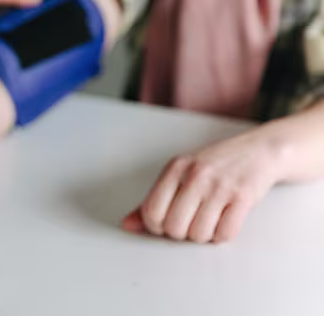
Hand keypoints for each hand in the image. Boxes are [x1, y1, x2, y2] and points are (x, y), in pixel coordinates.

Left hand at [121, 126, 287, 242]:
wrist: (258, 151)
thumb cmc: (214, 166)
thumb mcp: (179, 174)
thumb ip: (152, 200)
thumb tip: (127, 225)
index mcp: (175, 168)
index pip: (151, 211)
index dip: (156, 226)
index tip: (166, 223)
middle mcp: (196, 175)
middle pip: (174, 227)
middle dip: (180, 233)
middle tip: (189, 222)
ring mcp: (220, 186)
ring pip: (199, 234)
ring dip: (203, 235)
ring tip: (208, 220)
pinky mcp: (244, 198)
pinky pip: (225, 234)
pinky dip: (222, 235)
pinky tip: (223, 221)